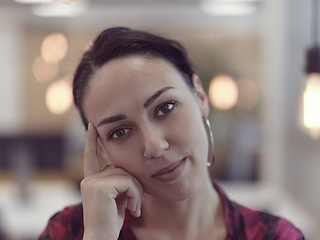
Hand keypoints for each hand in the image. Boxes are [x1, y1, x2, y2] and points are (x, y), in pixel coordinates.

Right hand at [81, 122, 143, 239]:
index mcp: (91, 180)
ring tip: (135, 209)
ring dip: (136, 192)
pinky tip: (134, 209)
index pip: (90, 155)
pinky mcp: (101, 187)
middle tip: (137, 205)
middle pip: (120, 168)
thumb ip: (119, 183)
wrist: (101, 238)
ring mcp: (93, 182)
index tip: (92, 125)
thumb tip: (130, 174)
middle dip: (133, 185)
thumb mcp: (117, 199)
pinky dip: (136, 195)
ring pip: (126, 175)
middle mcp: (89, 179)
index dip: (92, 140)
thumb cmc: (111, 222)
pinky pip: (128, 182)